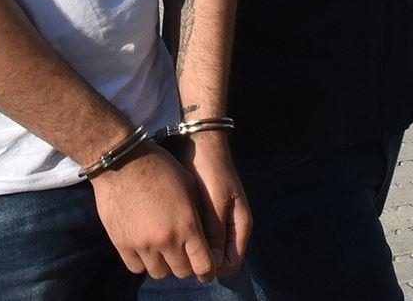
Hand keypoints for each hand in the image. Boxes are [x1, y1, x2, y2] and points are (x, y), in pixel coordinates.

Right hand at [90, 142, 216, 281]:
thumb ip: (198, 216)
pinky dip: (143, 262)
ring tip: (163, 250)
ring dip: (164, 265)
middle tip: (184, 255)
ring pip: (159, 273)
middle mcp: (166, 240)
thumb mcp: (189, 187)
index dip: (208, 271)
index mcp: (188, 226)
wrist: (122, 161)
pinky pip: (136, 267)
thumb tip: (204, 238)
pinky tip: (145, 247)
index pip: (204, 265)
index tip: (206, 268)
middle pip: (182, 272)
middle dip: (187, 266)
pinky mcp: (121, 243)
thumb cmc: (160, 168)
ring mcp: (142, 244)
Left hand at [170, 133, 251, 277]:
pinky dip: (188, 237)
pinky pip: (199, 234)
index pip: (230, 264)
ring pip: (207, 248)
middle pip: (218, 259)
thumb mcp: (214, 202)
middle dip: (200, 261)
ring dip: (192, 249)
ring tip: (172, 243)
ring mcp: (219, 219)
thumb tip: (210, 263)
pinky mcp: (206, 212)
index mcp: (241, 226)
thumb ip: (214, 233)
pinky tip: (172, 232)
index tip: (190, 260)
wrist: (202, 143)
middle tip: (177, 253)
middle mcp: (232, 227)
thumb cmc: (210, 171)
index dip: (212, 269)